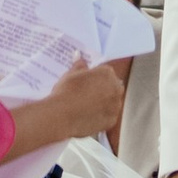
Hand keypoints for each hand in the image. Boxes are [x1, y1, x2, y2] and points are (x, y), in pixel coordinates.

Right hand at [7, 58, 128, 160]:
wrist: (62, 115)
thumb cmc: (66, 92)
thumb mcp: (71, 74)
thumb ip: (79, 65)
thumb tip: (79, 56)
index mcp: (107, 73)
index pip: (106, 72)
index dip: (96, 77)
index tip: (87, 81)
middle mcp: (115, 88)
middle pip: (113, 86)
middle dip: (104, 89)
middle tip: (88, 93)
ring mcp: (115, 106)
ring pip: (112, 102)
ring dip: (104, 103)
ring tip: (87, 106)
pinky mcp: (111, 121)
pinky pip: (108, 116)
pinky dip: (102, 116)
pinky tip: (89, 116)